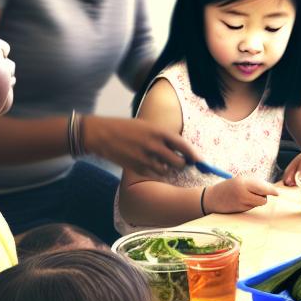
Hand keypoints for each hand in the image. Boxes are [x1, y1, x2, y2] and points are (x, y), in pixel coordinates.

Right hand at [81, 115, 202, 178]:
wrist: (102, 134)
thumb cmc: (126, 128)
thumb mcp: (147, 126)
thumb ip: (163, 136)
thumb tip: (181, 148)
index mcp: (158, 132)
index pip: (183, 146)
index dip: (194, 155)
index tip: (199, 160)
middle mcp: (154, 145)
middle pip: (179, 163)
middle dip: (183, 164)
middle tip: (182, 163)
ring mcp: (145, 158)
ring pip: (167, 171)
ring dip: (169, 169)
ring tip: (163, 162)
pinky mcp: (136, 168)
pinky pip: (154, 175)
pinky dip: (156, 172)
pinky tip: (151, 165)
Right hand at [203, 175, 280, 212]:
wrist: (212, 198)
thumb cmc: (229, 187)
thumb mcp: (240, 180)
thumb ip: (254, 183)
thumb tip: (271, 189)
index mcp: (243, 182)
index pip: (262, 187)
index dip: (272, 191)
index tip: (278, 193)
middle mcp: (242, 193)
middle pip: (263, 198)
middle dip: (264, 196)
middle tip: (261, 193)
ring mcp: (241, 203)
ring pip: (258, 204)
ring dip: (257, 201)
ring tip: (248, 196)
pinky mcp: (239, 211)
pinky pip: (252, 208)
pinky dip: (251, 204)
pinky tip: (242, 201)